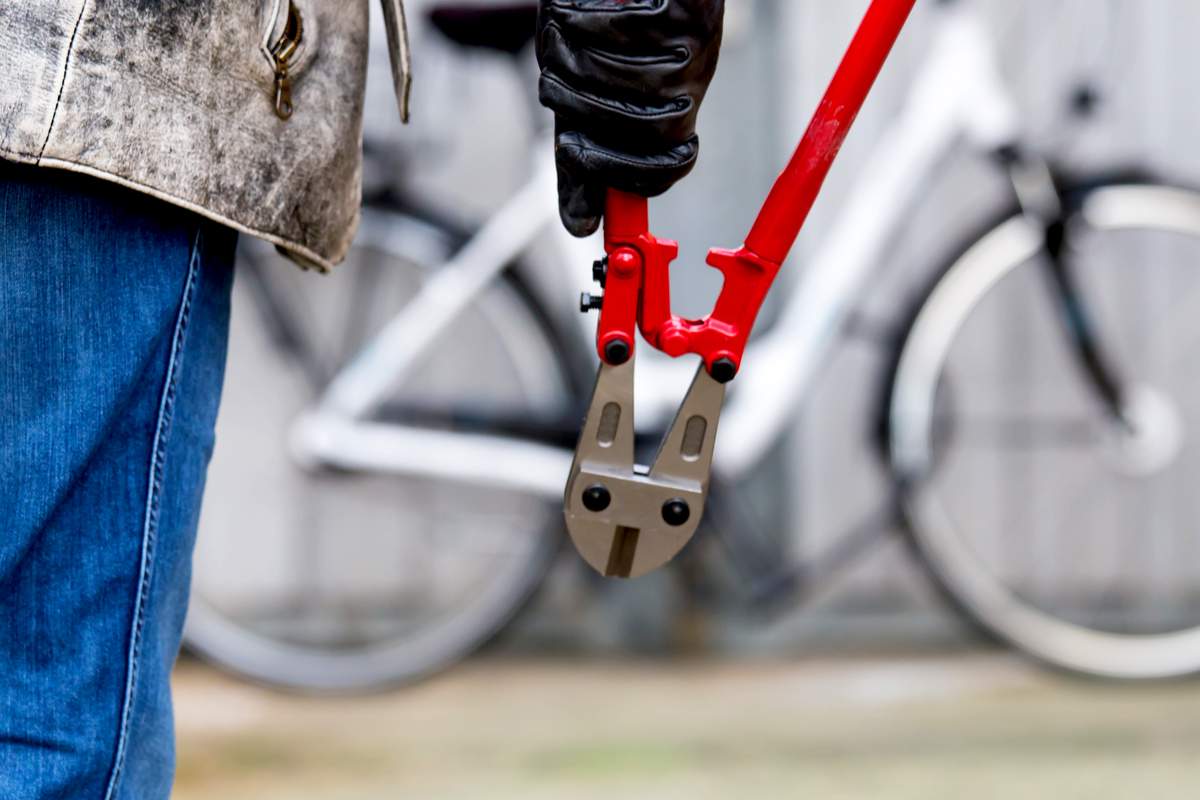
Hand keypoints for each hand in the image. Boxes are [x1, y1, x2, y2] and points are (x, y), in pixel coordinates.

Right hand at [537, 0, 724, 235]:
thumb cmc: (598, 11)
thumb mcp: (586, 90)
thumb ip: (580, 155)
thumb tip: (579, 227)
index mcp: (674, 100)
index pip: (667, 165)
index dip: (624, 174)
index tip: (579, 159)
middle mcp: (692, 73)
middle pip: (642, 129)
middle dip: (583, 110)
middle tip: (555, 86)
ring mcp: (694, 39)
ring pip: (626, 81)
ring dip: (576, 59)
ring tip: (565, 33)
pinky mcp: (682, 3)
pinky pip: (623, 31)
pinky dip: (585, 18)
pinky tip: (582, 4)